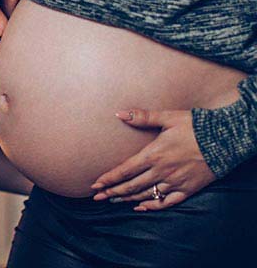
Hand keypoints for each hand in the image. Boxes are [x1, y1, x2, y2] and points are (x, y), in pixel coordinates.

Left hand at [90, 108, 215, 210]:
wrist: (226, 139)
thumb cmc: (195, 126)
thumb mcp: (168, 117)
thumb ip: (142, 117)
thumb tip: (119, 113)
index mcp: (153, 155)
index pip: (124, 171)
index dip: (108, 179)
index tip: (95, 185)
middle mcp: (161, 171)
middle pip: (131, 186)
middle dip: (112, 192)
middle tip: (98, 197)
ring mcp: (174, 182)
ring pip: (146, 195)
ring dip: (127, 199)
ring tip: (114, 200)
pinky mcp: (188, 189)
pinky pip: (167, 202)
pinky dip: (152, 206)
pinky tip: (141, 207)